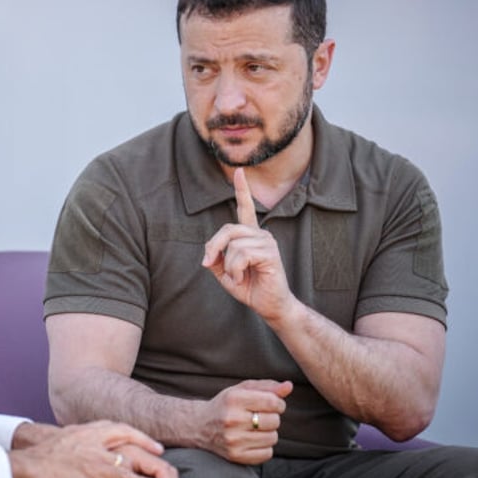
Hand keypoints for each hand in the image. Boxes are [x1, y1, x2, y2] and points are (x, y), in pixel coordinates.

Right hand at [8, 420, 178, 477]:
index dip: (135, 435)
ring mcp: (94, 450)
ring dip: (148, 468)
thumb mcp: (63, 466)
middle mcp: (91, 436)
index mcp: (83, 431)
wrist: (25, 466)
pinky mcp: (93, 467)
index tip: (149, 443)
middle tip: (161, 454)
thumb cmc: (39, 468)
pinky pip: (123, 474)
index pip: (115, 427)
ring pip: (129, 456)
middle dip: (146, 444)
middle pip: (127, 435)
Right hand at [201, 379, 292, 463]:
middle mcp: (232, 419)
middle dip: (272, 417)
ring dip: (269, 432)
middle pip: (274, 420)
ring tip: (255, 428)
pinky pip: (267, 453)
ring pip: (273, 437)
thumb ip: (266, 386)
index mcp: (233, 399)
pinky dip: (265, 447)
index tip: (272, 404)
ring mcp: (233, 439)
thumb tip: (288, 386)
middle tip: (260, 416)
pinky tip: (253, 440)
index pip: (272, 401)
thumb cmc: (225, 405)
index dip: (278, 403)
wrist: (199, 426)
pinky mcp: (236, 456)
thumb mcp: (241, 390)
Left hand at [202, 167, 292, 321]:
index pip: (245, 208)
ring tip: (239, 276)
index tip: (240, 171)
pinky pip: (242, 255)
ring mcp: (267, 241)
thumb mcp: (224, 273)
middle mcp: (260, 234)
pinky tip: (244, 278)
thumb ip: (215, 259)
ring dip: (228, 266)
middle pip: (227, 230)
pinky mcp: (270, 253)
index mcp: (250, 235)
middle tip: (209, 264)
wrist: (269, 305)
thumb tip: (207, 255)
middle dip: (213, 248)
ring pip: (233, 245)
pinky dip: (236, 270)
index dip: (242, 189)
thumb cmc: (249, 287)